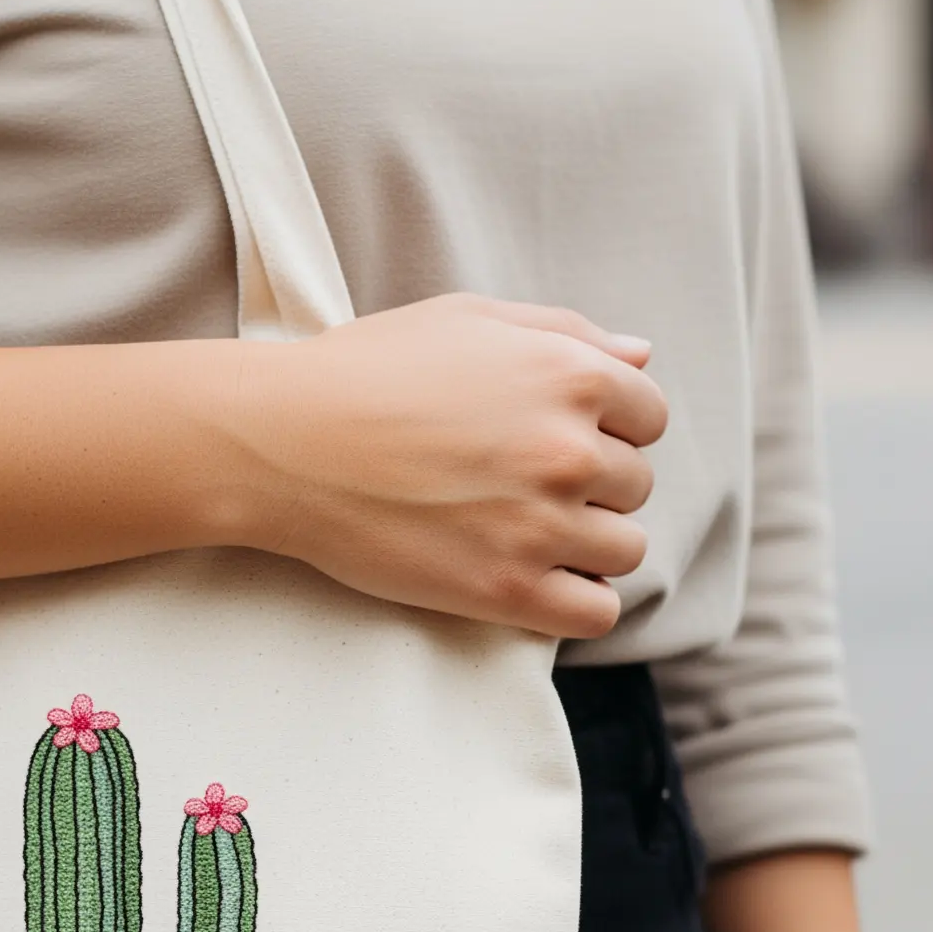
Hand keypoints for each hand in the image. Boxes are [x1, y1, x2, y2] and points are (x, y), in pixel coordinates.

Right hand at [235, 294, 667, 638]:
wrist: (283, 443)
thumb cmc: (366, 371)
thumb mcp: (467, 320)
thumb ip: (566, 333)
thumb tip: (640, 356)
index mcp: (571, 375)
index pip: (649, 416)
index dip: (606, 426)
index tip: (552, 435)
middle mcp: (571, 450)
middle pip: (635, 485)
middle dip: (590, 484)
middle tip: (518, 482)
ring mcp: (541, 525)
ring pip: (625, 550)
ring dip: (587, 544)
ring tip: (523, 532)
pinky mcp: (507, 590)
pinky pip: (596, 612)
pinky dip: (578, 601)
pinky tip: (537, 581)